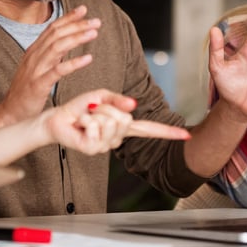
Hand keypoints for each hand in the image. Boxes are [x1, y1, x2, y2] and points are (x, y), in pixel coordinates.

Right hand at [2, 6, 100, 122]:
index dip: (68, 18)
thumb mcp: (38, 68)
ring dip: (77, 38)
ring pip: (57, 47)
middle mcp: (34, 56)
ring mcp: (35, 69)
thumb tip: (67, 42)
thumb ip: (50, 55)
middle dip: (77, 25)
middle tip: (96, 21)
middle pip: (57, 34)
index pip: (52, 28)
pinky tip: (88, 58)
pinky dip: (74, 63)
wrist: (10, 112)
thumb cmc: (27, 92)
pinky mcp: (38, 85)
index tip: (84, 10)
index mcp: (34, 51)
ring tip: (94, 33)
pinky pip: (57, 71)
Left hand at [43, 90, 189, 154]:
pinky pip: (96, 127)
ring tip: (86, 117)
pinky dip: (86, 119)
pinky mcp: (92, 149)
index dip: (168, 133)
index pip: (149, 129)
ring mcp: (106, 146)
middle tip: (93, 110)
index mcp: (123, 126)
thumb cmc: (80, 108)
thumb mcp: (102, 96)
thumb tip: (134, 104)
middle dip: (108, 107)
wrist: (58, 118)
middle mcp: (117, 138)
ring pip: (110, 122)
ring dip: (94, 113)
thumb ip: (118, 99)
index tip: (187, 136)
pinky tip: (80, 123)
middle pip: (125, 118)